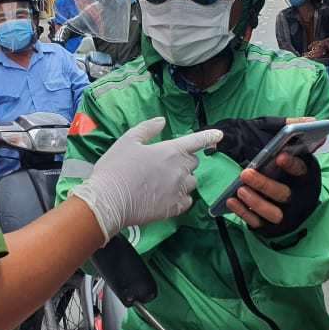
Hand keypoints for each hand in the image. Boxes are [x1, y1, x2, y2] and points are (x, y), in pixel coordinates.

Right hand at [71, 117, 221, 241]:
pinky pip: (187, 201)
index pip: (196, 141)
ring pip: (192, 182)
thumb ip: (147, 129)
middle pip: (193, 162)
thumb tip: (162, 121)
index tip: (219, 135)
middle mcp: (180, 170)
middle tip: (165, 164)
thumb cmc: (116, 168)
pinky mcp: (174, 208)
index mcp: (170, 151)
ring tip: (165, 182)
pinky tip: (167, 197)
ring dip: (184, 179)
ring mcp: (179, 190)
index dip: (209, 137)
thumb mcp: (128, 141)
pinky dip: (181, 198)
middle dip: (184, 161)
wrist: (109, 200)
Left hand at [226, 151, 306, 228]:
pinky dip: (243, 212)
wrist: (296, 209)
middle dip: (264, 184)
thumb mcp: (292, 166)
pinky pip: (257, 222)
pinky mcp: (271, 227)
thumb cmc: (288, 179)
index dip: (291, 164)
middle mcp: (298, 200)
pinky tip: (231, 200)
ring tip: (240, 190)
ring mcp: (285, 216)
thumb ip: (286, 153)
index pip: (301, 171)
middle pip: (284, 194)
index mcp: (305, 180)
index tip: (280, 156)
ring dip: (255, 201)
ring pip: (273, 213)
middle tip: (246, 174)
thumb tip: (278, 139)